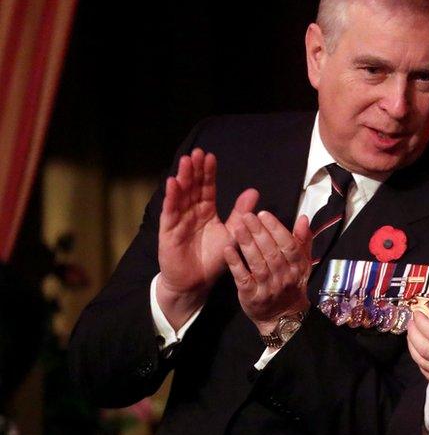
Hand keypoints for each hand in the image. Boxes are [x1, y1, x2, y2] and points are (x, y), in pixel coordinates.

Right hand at [157, 148, 258, 328]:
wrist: (197, 282)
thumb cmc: (213, 258)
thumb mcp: (232, 233)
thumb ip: (240, 213)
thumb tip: (254, 191)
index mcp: (206, 211)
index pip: (207, 187)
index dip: (208, 173)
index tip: (210, 157)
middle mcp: (191, 212)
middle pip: (192, 187)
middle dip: (194, 170)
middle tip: (196, 152)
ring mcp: (178, 220)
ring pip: (180, 195)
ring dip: (182, 178)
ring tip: (185, 162)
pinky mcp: (169, 232)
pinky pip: (170, 212)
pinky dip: (171, 198)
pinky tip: (172, 183)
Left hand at [223, 211, 311, 334]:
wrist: (283, 316)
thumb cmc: (291, 284)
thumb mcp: (302, 262)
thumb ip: (302, 240)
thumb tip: (303, 218)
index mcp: (298, 266)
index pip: (288, 245)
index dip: (276, 228)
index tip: (264, 214)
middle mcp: (284, 277)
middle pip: (272, 252)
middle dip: (259, 232)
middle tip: (247, 216)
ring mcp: (268, 288)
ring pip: (258, 264)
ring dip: (247, 244)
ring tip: (238, 227)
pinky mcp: (252, 296)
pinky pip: (243, 278)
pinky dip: (235, 264)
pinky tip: (228, 250)